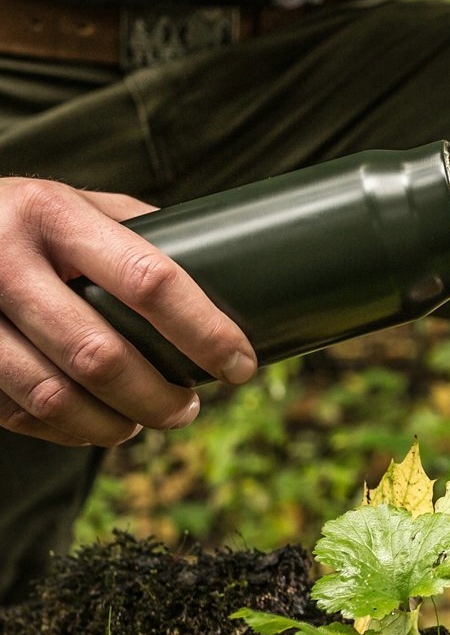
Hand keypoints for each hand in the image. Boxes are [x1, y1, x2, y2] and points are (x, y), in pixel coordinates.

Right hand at [0, 178, 256, 446]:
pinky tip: (95, 423)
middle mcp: (3, 258)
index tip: (240, 365)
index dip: (205, 332)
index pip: (149, 281)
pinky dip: (68, 430)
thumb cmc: (24, 219)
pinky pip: (19, 412)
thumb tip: (230, 273)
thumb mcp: (75, 205)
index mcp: (53, 212)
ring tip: (146, 420)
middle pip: (100, 355)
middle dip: (160, 398)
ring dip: (115, 424)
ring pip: (55, 396)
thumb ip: (137, 232)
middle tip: (190, 407)